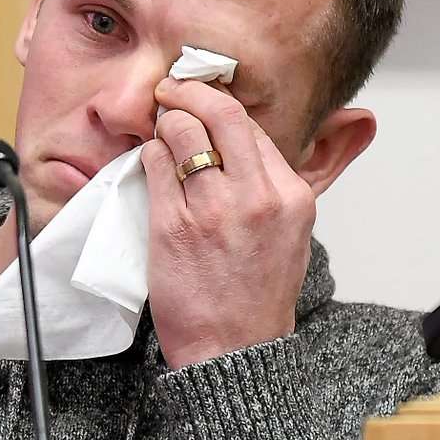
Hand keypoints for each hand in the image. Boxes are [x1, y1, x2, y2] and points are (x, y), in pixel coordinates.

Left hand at [140, 78, 315, 368]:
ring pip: (183, 133)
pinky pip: (156, 166)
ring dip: (166, 121)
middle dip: (191, 92)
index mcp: (291, 196)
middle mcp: (256, 196)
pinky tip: (149, 157)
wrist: (233, 350)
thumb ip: (272, 191)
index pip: (253, 129)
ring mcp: (212, 208)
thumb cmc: (254, 299)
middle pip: (222, 115)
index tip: (204, 103)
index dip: (222, 109)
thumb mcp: (289, 237)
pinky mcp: (173, 224)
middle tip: (172, 90)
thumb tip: (243, 150)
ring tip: (158, 124)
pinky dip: (150, 153)